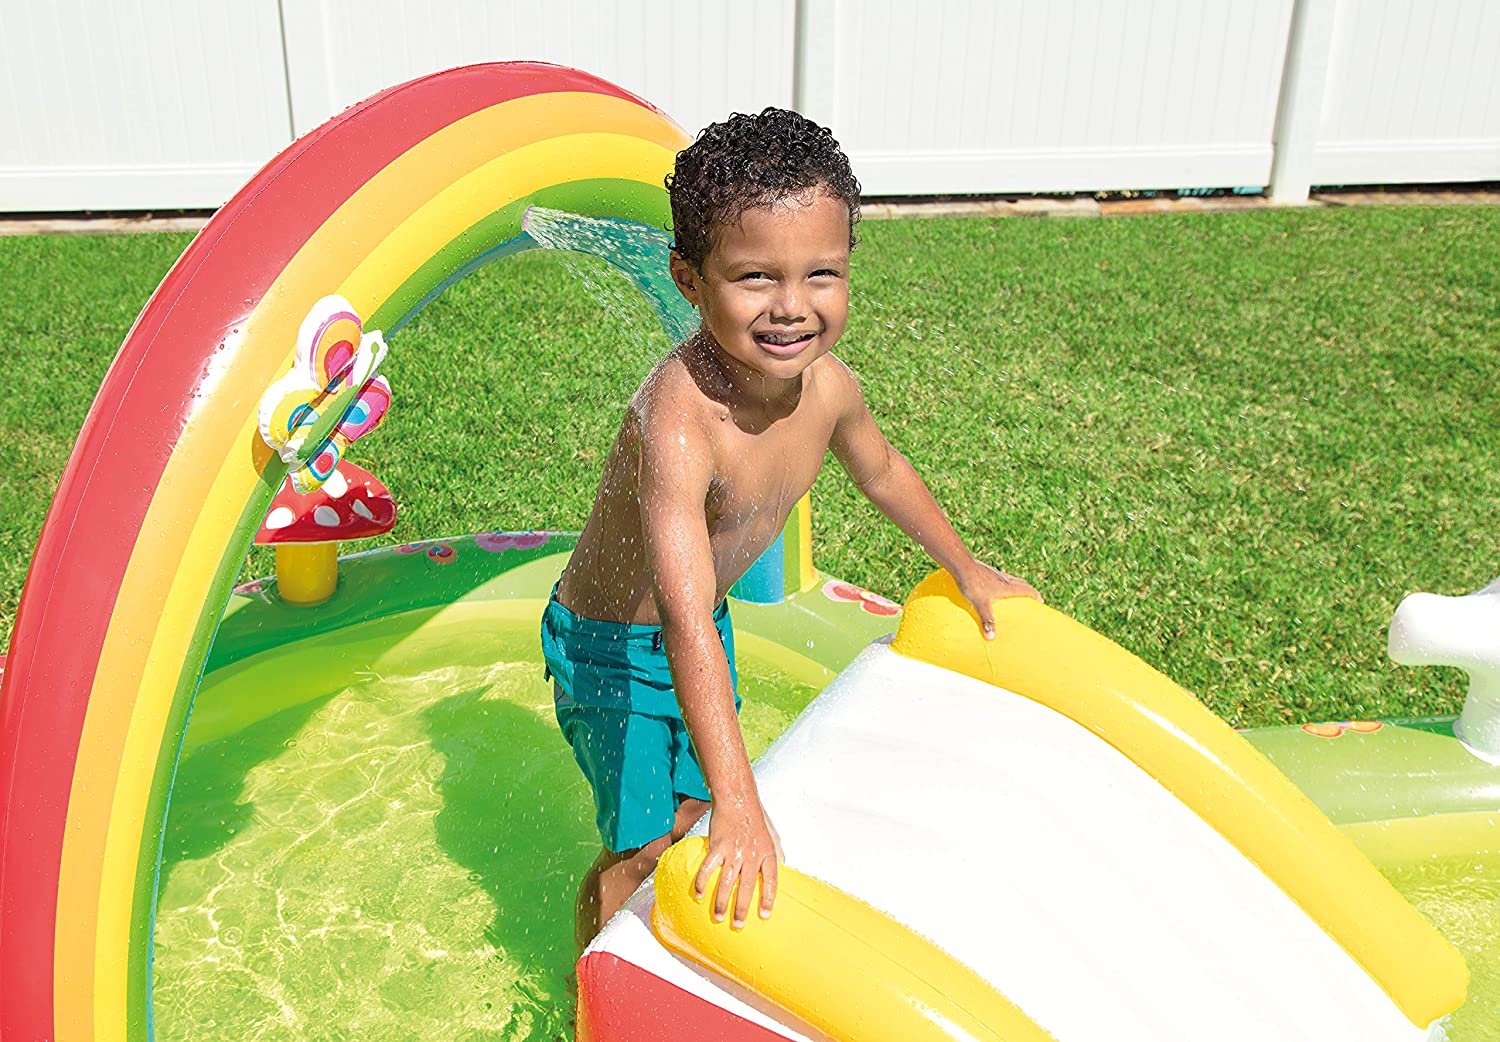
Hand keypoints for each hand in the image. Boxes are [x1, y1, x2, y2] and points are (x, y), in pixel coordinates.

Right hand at [694, 797, 781, 927]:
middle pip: (747, 888)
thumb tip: (783, 865)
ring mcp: (733, 852)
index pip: (771, 881)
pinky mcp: (717, 847)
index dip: (768, 899)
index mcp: (768, 853)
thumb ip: (778, 851)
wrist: (737, 799)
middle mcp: (751, 855)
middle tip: (738, 925)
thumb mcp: (774, 834)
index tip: (764, 914)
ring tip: (719, 917)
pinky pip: (708, 869)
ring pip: (727, 883)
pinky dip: (702, 883)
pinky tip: (699, 894)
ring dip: (722, 902)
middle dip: (741, 909)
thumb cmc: (756, 815)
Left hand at [955, 559, 1042, 639]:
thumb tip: (991, 637)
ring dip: (1015, 585)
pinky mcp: (986, 570)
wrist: (961, 565)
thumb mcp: (980, 604)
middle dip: (1027, 590)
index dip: (1035, 595)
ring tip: (1013, 593)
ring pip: (1010, 579)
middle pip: (1021, 583)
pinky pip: (999, 577)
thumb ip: (987, 620)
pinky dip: (1002, 583)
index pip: (1027, 589)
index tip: (1040, 601)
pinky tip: (993, 587)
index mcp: (1007, 586)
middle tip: (1030, 597)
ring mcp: (995, 573)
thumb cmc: (972, 584)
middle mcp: (1003, 578)